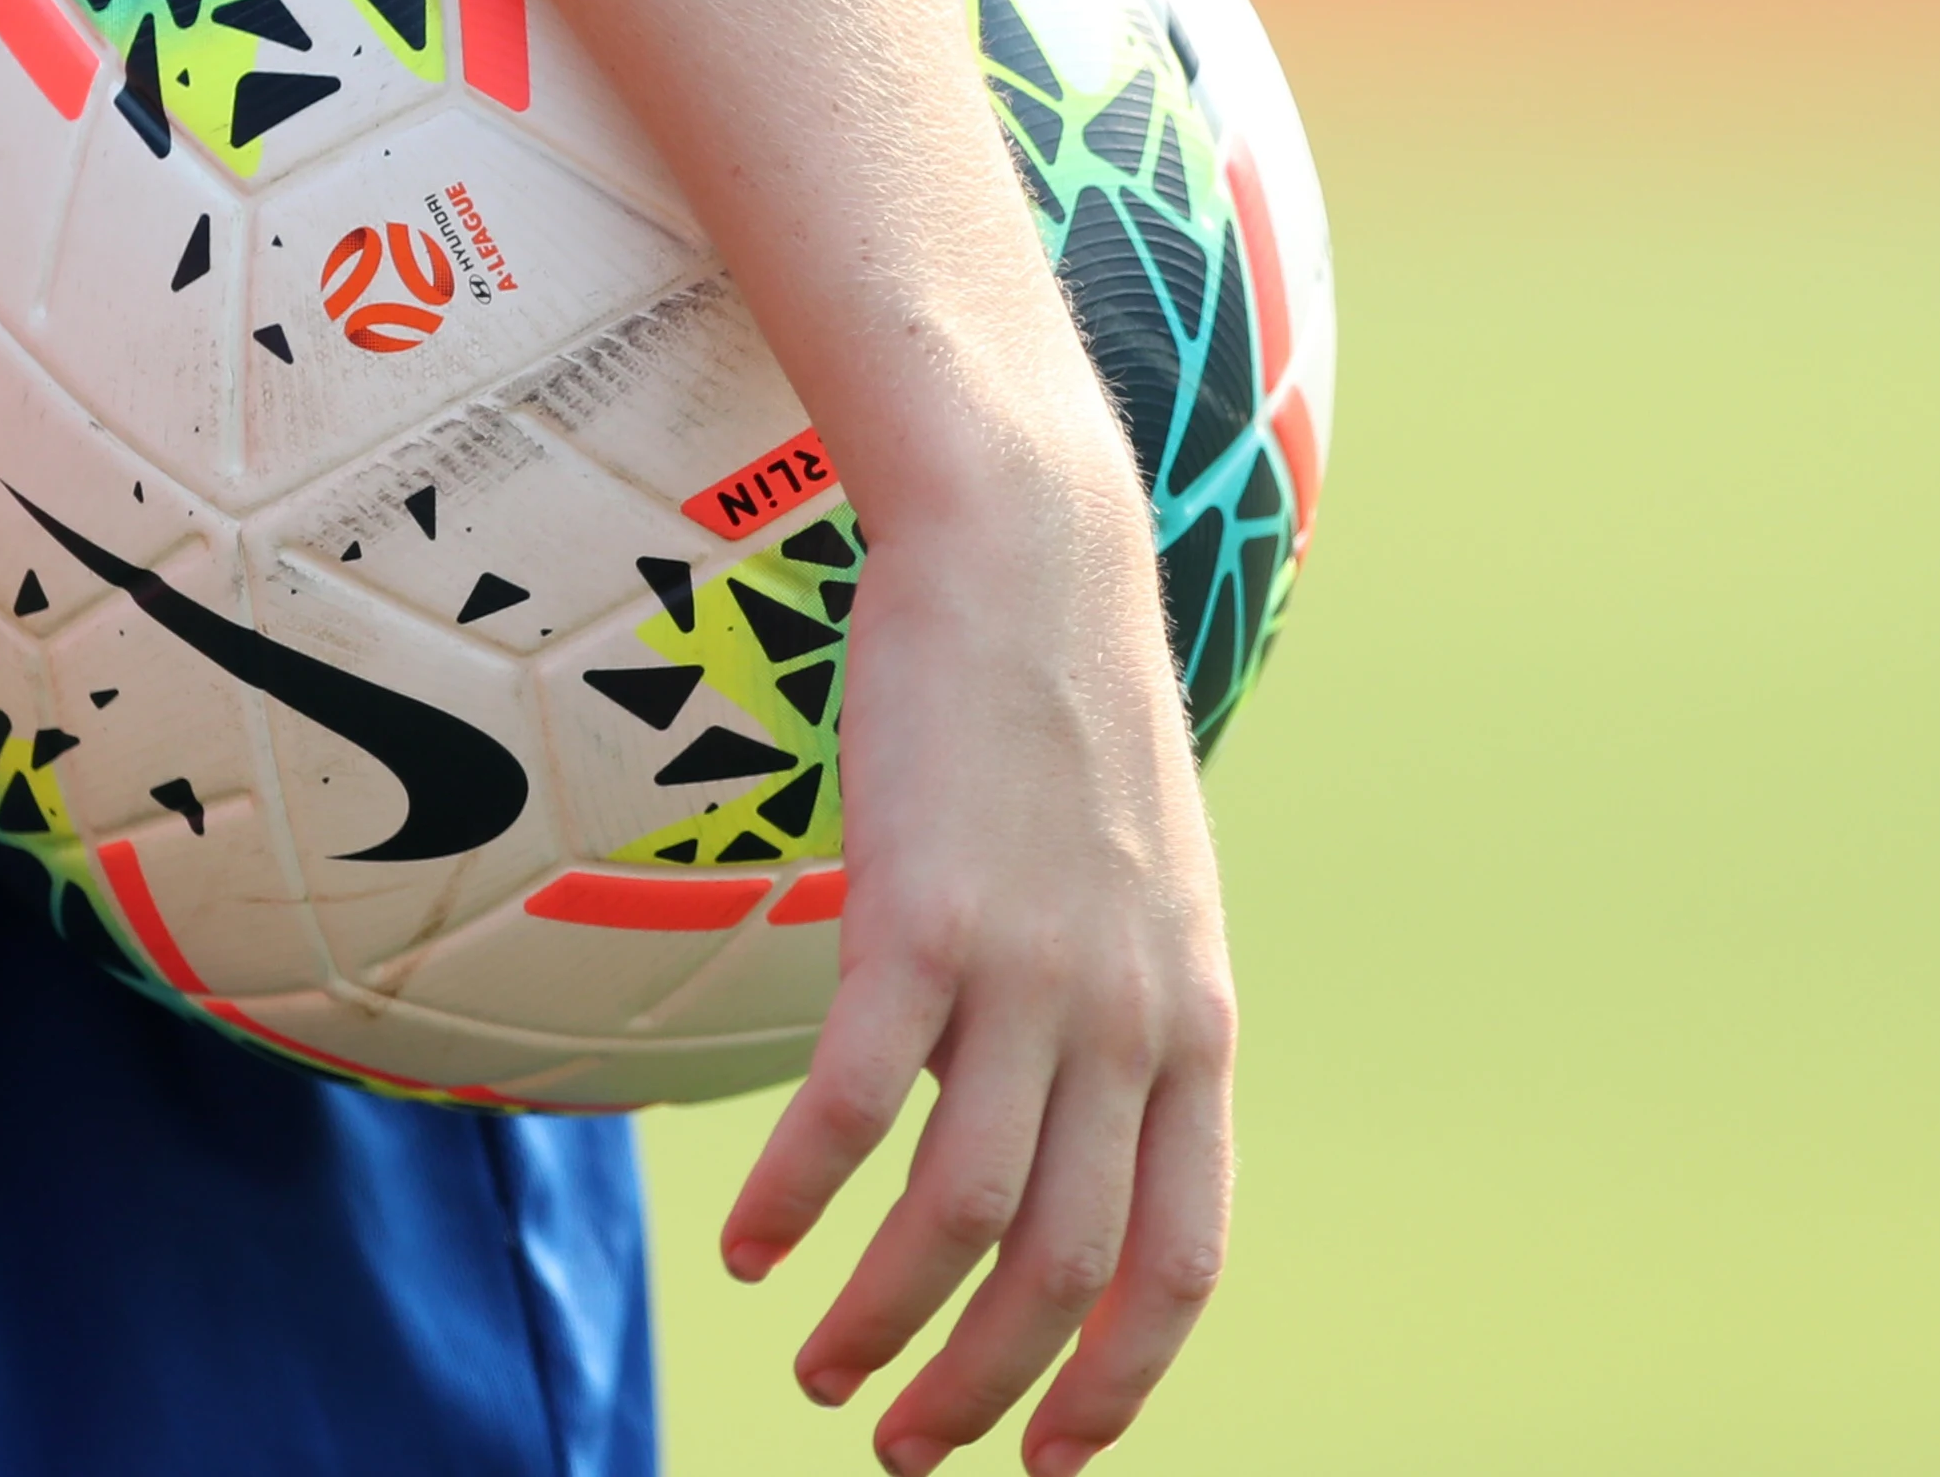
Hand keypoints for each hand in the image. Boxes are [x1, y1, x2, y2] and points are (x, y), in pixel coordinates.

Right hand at [721, 393, 1238, 1476]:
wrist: (1032, 553)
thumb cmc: (1061, 717)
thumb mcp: (1131, 889)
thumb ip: (1106, 1016)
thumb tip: (1025, 1132)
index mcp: (1195, 1028)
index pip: (1178, 1263)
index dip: (1116, 1382)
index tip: (1047, 1462)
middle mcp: (1127, 1020)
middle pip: (1065, 1269)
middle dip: (980, 1389)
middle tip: (898, 1447)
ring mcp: (1029, 973)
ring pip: (961, 1217)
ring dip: (882, 1322)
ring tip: (816, 1368)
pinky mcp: (920, 918)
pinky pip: (852, 1110)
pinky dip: (795, 1202)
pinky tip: (745, 1244)